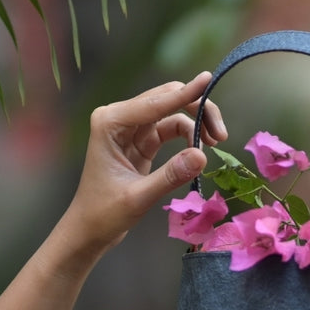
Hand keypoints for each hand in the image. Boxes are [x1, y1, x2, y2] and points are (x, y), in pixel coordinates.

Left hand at [62, 72, 227, 257]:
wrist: (89, 230)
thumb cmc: (103, 214)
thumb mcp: (138, 197)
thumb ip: (170, 176)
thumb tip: (201, 156)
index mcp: (110, 122)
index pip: (155, 103)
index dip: (185, 94)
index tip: (208, 79)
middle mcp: (119, 118)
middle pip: (166, 100)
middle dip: (196, 110)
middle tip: (220, 135)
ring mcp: (131, 129)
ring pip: (172, 114)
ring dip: (195, 125)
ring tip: (215, 145)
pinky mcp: (141, 142)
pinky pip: (170, 130)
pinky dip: (187, 138)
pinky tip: (199, 153)